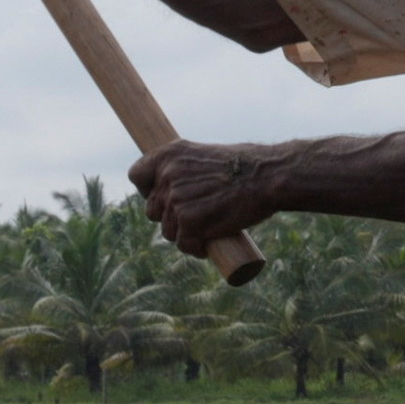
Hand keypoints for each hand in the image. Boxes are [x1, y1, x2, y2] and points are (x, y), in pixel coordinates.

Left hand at [130, 138, 273, 259]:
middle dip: (170, 218)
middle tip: (194, 218)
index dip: (148, 190)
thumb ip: (185, 169)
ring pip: (168, 231)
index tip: (164, 197)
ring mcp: (176, 200)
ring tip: (207, 230)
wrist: (267, 177)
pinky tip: (208, 244)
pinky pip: (184, 245)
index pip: (137, 175)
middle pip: (152, 210)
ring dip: (185, 235)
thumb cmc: (245, 166)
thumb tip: (173, 189)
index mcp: (169, 155)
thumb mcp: (205, 156)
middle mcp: (167, 176)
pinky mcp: (189, 223)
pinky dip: (196, 248)